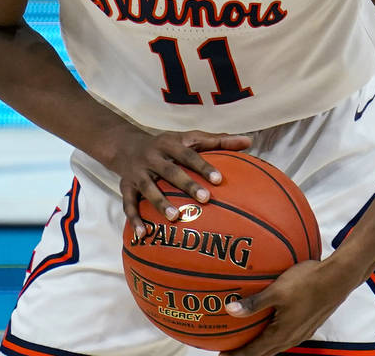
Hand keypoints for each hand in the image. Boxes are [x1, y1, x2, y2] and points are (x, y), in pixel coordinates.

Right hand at [108, 129, 251, 237]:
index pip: (189, 154)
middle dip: (187, 185)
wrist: (126, 145)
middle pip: (170, 171)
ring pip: (148, 188)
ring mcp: (137, 172)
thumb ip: (218, 141)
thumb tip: (249, 141)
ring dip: (160, 203)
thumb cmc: (168, 145)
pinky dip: (134, 220)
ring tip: (175, 218)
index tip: (220, 180)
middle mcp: (152, 157)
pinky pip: (128, 204)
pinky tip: (143, 236)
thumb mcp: (189, 138)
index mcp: (170, 143)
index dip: (204, 166)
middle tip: (206, 199)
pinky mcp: (125, 186)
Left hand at [221, 260, 347, 355]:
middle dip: (247, 354)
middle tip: (230, 352)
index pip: (254, 351)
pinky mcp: (308, 325)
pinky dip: (272, 338)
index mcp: (282, 333)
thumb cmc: (307, 282)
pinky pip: (285, 337)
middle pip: (264, 352)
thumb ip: (254, 302)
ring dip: (260, 347)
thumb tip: (230, 310)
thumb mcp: (277, 290)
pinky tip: (269, 327)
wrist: (337, 279)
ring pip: (276, 346)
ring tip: (246, 343)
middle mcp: (292, 338)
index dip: (237, 355)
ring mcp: (302, 333)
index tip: (222, 355)